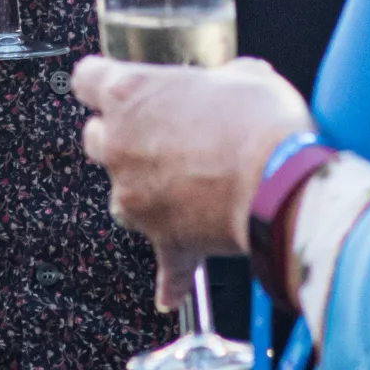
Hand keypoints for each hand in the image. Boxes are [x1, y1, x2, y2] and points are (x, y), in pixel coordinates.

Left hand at [73, 53, 310, 309]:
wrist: (282, 182)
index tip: (109, 88)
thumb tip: (232, 82)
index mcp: (131, 94)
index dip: (99, 83)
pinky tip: (172, 293)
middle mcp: (120, 145)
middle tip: (157, 137)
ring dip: (143, 194)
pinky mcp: (163, 241)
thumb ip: (221, 79)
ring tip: (183, 191)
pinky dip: (170, 279)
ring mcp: (135, 196)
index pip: (86, 80)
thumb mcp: (244, 76)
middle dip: (121, 138)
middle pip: (95, 138)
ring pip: (120, 197)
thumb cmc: (261, 122)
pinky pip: (164, 268)